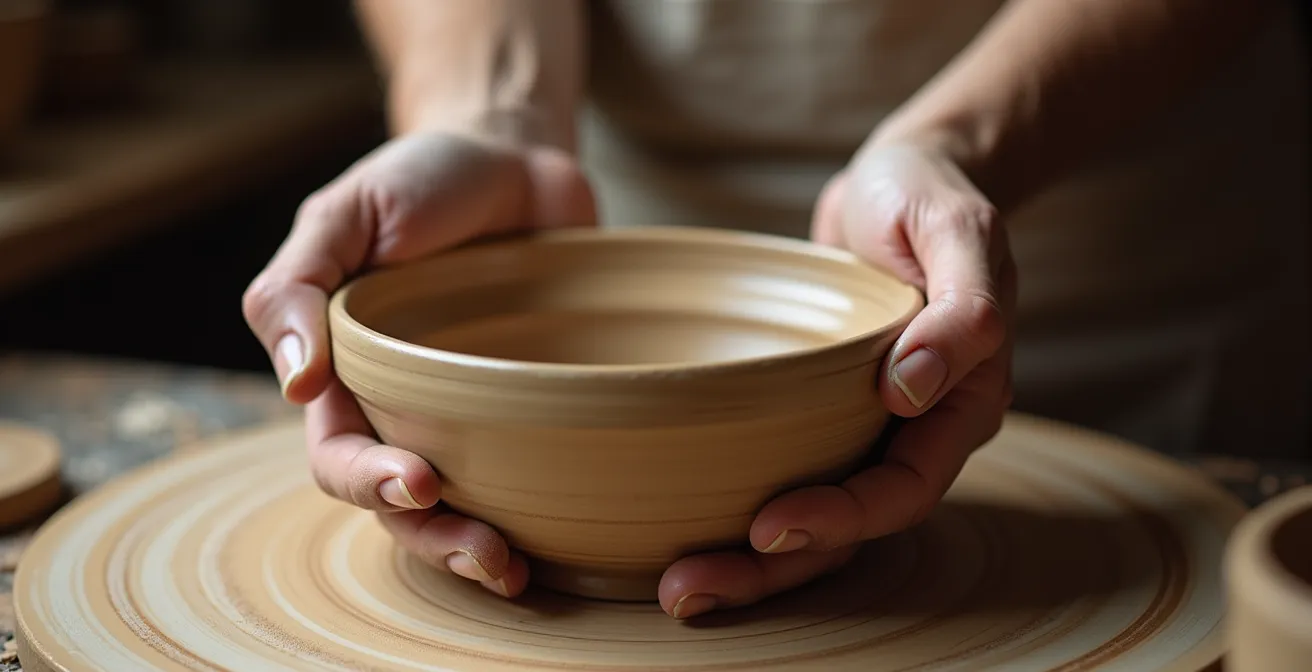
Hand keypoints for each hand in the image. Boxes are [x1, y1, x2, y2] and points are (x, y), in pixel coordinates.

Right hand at [242, 131, 595, 596]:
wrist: (512, 155)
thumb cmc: (417, 182)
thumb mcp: (343, 214)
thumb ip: (298, 287)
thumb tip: (297, 382)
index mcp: (347, 374)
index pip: (339, 453)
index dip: (369, 482)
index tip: (420, 482)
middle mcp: (406, 406)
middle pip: (403, 502)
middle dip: (437, 536)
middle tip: (489, 555)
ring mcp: (475, 411)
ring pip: (465, 504)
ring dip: (480, 545)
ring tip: (515, 571)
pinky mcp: (535, 403)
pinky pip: (532, 466)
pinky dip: (543, 507)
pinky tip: (564, 536)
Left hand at [654, 141, 1015, 618]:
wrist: (899, 181)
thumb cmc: (930, 199)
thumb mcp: (958, 234)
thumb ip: (960, 310)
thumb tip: (912, 390)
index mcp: (960, 404)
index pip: (905, 487)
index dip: (842, 518)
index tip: (769, 526)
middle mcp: (913, 432)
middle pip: (849, 528)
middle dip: (773, 567)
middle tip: (688, 589)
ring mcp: (863, 426)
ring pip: (814, 517)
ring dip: (748, 561)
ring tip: (676, 587)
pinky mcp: (819, 413)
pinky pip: (785, 472)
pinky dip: (738, 505)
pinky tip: (682, 527)